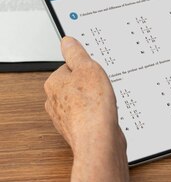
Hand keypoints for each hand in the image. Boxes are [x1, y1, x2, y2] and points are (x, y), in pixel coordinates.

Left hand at [44, 37, 121, 154]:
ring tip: (103, 101)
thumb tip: (67, 41)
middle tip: (100, 86)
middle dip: (90, 83)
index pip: (69, 65)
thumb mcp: (87, 68)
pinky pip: (88, 113)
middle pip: (76, 83)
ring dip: (94, 98)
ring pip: (83, 99)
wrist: (98, 140)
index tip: (93, 70)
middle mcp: (54, 101)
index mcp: (53, 83)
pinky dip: (96, 112)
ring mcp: (65, 117)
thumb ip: (76, 53)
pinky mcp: (77, 129)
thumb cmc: (91, 106)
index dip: (86, 67)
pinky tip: (104, 114)